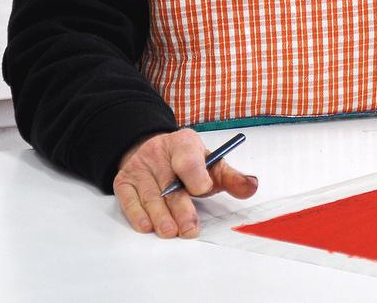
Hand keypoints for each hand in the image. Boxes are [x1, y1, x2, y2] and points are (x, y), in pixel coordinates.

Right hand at [113, 128, 258, 237]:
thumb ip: (232, 177)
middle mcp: (159, 152)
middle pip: (170, 184)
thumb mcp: (212, 164)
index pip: (188, 158)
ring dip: (161, 217)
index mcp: (184, 143)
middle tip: (190, 228)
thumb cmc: (188, 164)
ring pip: (151, 195)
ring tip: (171, 232)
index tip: (203, 190)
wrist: (154, 151)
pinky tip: (147, 226)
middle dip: (181, 208)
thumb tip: (252, 186)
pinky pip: (128, 199)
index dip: (196, 176)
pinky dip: (137, 214)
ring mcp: (139, 167)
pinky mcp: (124, 181)